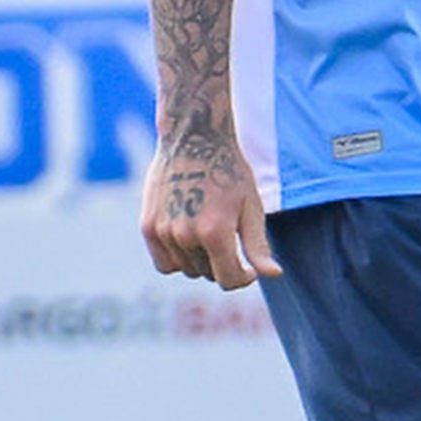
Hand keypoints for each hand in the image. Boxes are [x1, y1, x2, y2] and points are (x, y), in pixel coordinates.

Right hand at [143, 129, 278, 289]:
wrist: (193, 139)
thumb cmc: (229, 172)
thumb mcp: (252, 207)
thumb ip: (258, 246)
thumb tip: (274, 275)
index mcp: (215, 233)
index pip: (229, 280)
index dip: (244, 278)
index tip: (250, 269)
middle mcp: (185, 236)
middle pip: (207, 274)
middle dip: (223, 265)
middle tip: (231, 240)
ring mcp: (162, 232)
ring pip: (186, 269)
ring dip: (201, 261)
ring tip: (211, 232)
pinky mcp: (147, 226)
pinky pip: (164, 263)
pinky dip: (178, 259)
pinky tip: (191, 240)